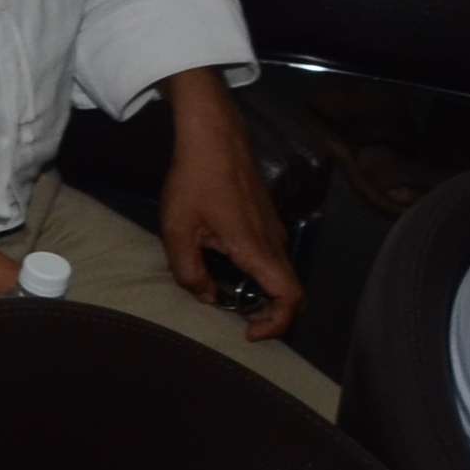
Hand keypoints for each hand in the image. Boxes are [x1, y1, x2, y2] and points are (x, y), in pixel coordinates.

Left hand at [159, 104, 303, 340]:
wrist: (214, 137)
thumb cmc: (194, 180)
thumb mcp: (178, 230)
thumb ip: (189, 271)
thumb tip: (206, 296)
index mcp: (257, 249)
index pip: (290, 298)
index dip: (277, 324)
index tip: (250, 332)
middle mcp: (275, 242)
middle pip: (291, 291)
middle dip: (270, 314)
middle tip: (238, 319)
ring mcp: (275, 229)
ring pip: (280, 274)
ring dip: (261, 293)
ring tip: (225, 292)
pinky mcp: (268, 219)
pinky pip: (271, 257)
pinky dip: (258, 274)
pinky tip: (225, 266)